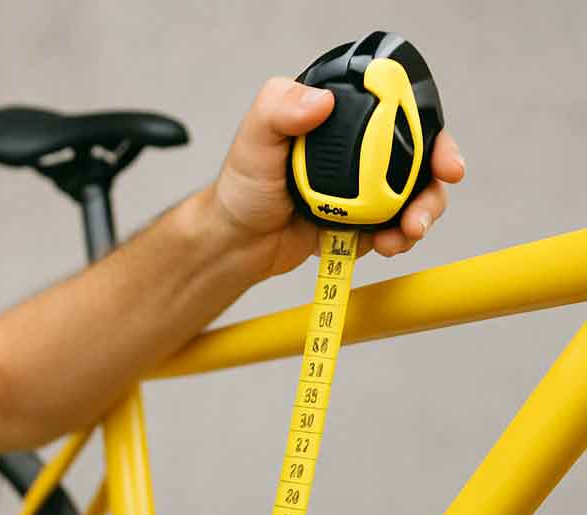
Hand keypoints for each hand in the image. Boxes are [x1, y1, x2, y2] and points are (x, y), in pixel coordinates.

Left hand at [212, 76, 466, 279]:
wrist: (236, 241)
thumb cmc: (243, 185)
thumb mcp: (255, 137)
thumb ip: (279, 108)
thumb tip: (320, 101)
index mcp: (345, 120)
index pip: (403, 115)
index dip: (432, 133)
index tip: (444, 160)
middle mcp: (361, 151)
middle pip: (420, 160)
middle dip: (436, 185)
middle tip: (425, 211)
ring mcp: (364, 190)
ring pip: (413, 198)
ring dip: (421, 216)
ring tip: (405, 235)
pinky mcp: (360, 225)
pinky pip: (392, 231)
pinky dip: (397, 240)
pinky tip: (387, 246)